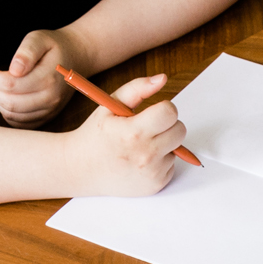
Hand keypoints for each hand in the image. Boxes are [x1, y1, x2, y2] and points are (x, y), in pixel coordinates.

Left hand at [0, 28, 90, 128]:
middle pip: (8, 102)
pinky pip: (18, 123)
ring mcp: (49, 110)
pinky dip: (5, 111)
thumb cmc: (53, 46)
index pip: (9, 84)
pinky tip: (4, 95)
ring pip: (11, 114)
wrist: (75, 59)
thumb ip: (27, 52)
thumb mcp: (39, 39)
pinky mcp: (45, 117)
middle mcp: (50, 99)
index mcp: (47, 79)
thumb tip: (14, 69)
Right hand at [60, 74, 185, 197]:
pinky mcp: (156, 185)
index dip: (165, 109)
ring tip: (140, 146)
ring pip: (177, 149)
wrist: (82, 169)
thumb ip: (137, 88)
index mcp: (134, 132)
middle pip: (180, 130)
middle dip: (167, 125)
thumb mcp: (110, 106)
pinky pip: (171, 166)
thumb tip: (163, 78)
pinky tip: (140, 161)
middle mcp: (146, 155)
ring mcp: (152, 173)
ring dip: (163, 145)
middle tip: (148, 128)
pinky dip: (160, 161)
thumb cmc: (96, 135)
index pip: (170, 113)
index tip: (155, 112)